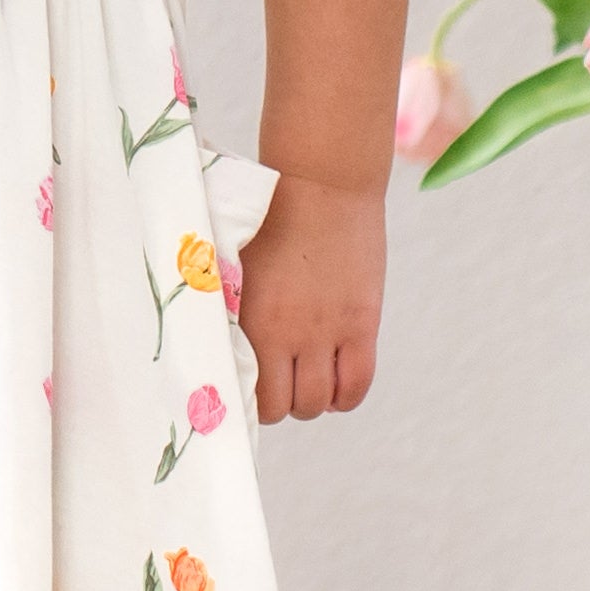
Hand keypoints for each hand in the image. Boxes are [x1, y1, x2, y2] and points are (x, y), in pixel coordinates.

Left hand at [230, 170, 384, 421]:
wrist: (321, 183)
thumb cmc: (270, 217)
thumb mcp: (238, 268)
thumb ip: (233, 312)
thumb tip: (228, 351)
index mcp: (247, 320)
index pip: (245, 393)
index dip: (248, 399)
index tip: (252, 387)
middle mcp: (285, 334)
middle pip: (283, 407)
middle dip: (281, 403)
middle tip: (283, 383)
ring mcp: (326, 332)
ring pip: (319, 403)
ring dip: (313, 400)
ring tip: (311, 378)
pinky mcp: (361, 323)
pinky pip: (357, 385)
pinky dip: (346, 396)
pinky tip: (338, 382)